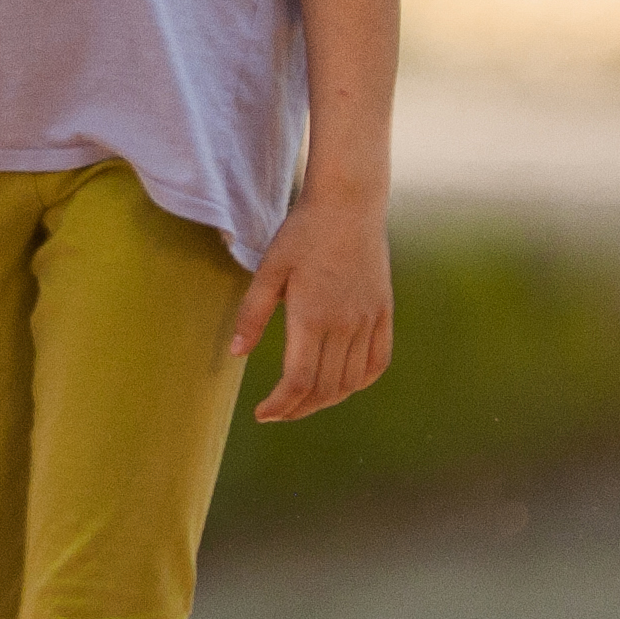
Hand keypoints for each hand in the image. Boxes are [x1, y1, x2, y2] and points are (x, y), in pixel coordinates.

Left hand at [226, 192, 397, 423]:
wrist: (349, 205)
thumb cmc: (303, 233)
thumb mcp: (269, 270)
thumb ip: (252, 314)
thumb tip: (235, 354)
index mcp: (311, 316)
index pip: (298, 381)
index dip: (280, 405)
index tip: (263, 414)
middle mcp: (344, 324)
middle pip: (324, 388)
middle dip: (298, 408)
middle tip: (278, 412)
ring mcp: (368, 320)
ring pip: (350, 381)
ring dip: (326, 399)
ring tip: (303, 401)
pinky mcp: (384, 312)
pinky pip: (377, 362)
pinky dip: (360, 382)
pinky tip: (343, 385)